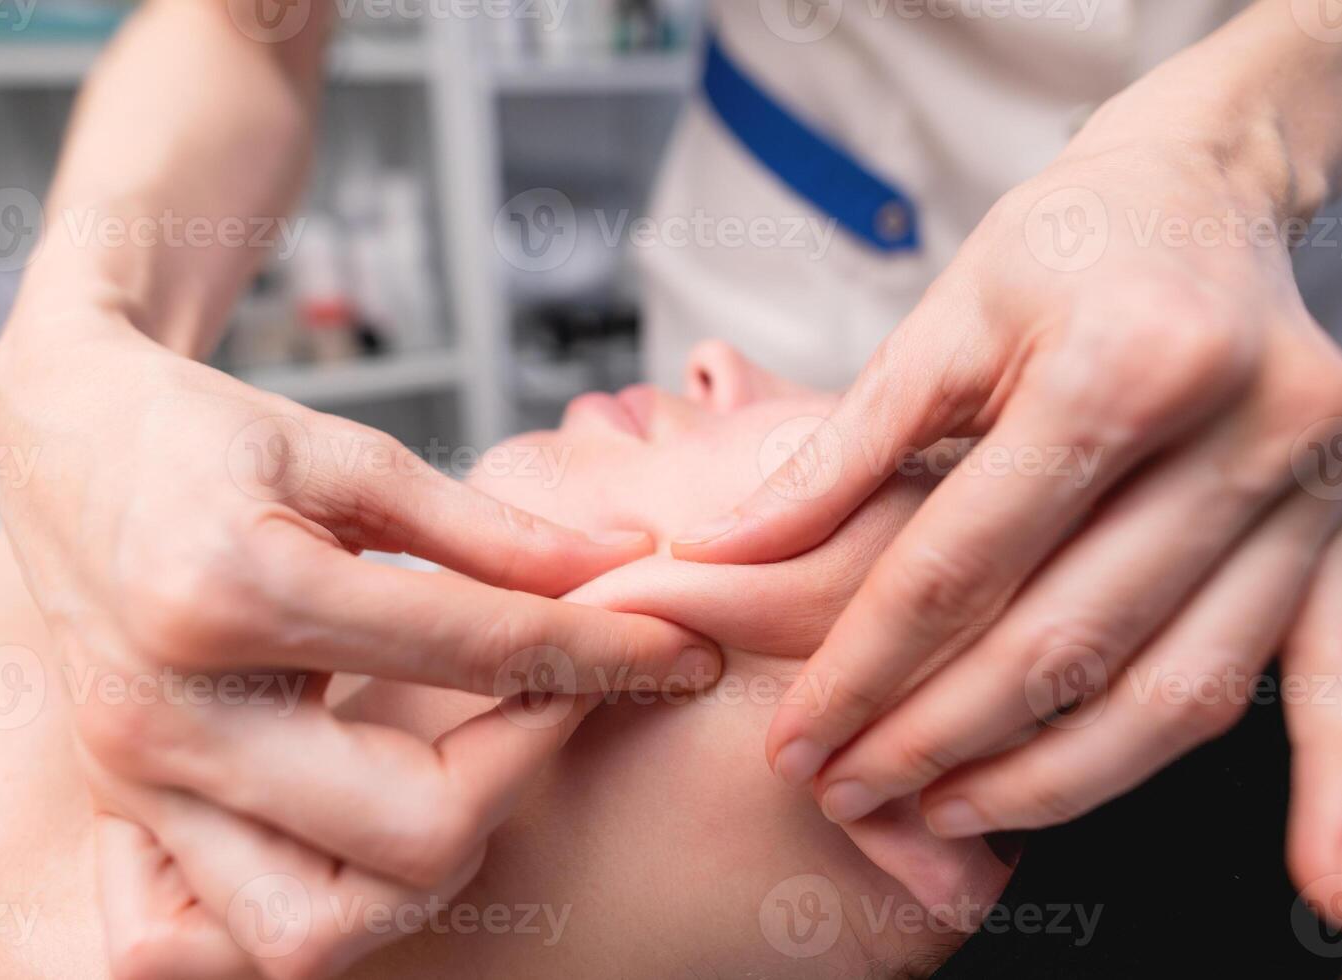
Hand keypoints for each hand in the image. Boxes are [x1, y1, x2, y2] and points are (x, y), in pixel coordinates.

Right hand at [0, 310, 720, 977]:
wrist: (62, 438)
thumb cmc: (205, 432)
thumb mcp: (349, 454)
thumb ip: (487, 530)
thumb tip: (620, 563)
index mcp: (233, 589)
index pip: (477, 652)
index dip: (604, 649)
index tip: (676, 645)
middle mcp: (171, 711)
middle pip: (411, 833)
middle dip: (526, 768)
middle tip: (563, 697)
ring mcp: (134, 778)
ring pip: (313, 931)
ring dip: (425, 871)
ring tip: (469, 772)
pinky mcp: (117, 808)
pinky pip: (198, 945)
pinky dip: (300, 914)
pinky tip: (352, 843)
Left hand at [670, 131, 1341, 843]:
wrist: (1205, 190)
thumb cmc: (1066, 246)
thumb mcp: (943, 320)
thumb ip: (840, 451)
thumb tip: (728, 553)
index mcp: (1115, 364)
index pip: (961, 563)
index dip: (866, 667)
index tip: (800, 736)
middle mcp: (1232, 430)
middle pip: (1063, 640)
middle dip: (937, 738)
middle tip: (848, 788)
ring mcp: (1305, 485)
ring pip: (1177, 685)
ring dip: (1060, 780)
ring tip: (953, 815)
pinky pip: (1332, 673)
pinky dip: (1327, 786)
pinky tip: (1321, 884)